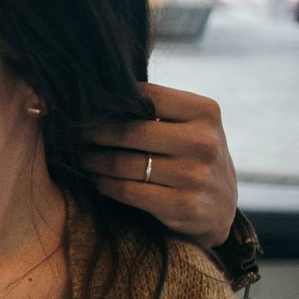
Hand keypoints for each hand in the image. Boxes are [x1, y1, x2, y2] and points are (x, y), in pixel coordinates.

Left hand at [82, 82, 238, 247]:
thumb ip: (159, 108)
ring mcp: (195, 175)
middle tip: (77, 135)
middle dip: (96, 134)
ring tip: (84, 157)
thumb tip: (103, 92)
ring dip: (94, 160)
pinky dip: (105, 184)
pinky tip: (98, 179)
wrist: (221, 205)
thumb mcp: (191, 124)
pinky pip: (127, 191)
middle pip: (130, 132)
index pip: (147, 97)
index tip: (90, 108)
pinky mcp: (183, 205)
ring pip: (124, 164)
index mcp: (205, 112)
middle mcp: (203, 142)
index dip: (113, 103)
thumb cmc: (193, 155)